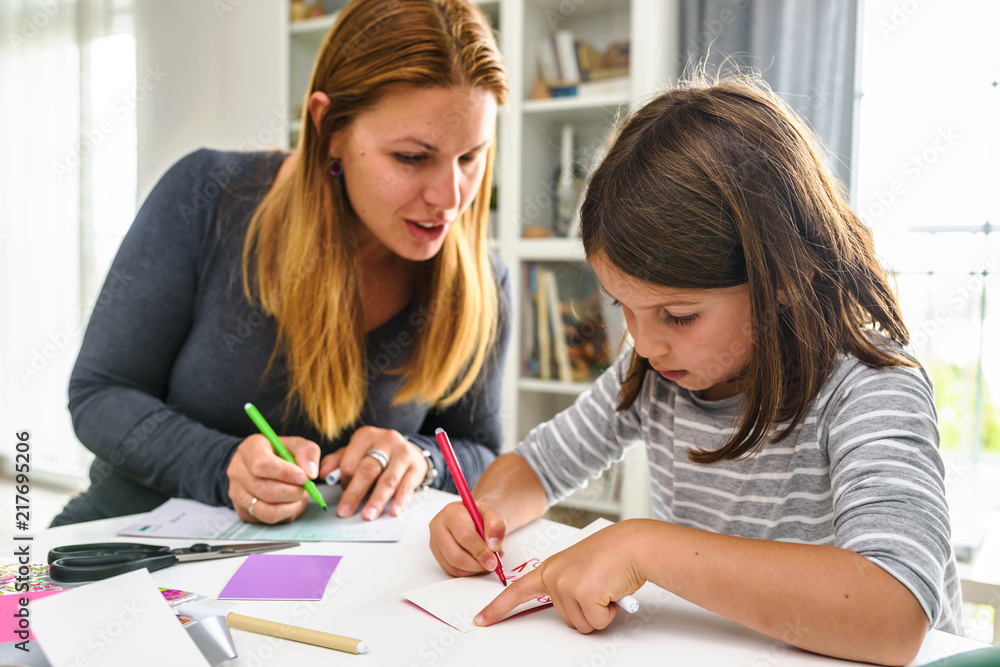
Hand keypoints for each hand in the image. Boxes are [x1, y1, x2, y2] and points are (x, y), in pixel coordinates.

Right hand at [227, 434, 320, 523]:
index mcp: (249, 450)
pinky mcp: (243, 510)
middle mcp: (238, 472)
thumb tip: (310, 472)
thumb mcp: (295, 444)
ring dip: (291, 507)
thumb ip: (307, 452)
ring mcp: (237, 493)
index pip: (263, 465)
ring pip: (267, 510)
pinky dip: (285, 514)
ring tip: (300, 497)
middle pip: (267, 491)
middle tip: (308, 489)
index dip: (286, 474)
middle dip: (294, 493)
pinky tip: (291, 503)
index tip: (304, 477)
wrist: (259, 463)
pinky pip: (267, 520)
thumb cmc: (278, 453)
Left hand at [318, 426, 428, 519]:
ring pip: (388, 480)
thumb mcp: (356, 452)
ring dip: (377, 500)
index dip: (344, 481)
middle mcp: (386, 440)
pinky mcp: (416, 467)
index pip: (350, 461)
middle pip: (368, 470)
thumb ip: (337, 461)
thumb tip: (323, 473)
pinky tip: (394, 511)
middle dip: (355, 493)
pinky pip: (407, 486)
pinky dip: (400, 500)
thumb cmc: (378, 454)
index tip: (342, 497)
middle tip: (345, 511)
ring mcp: (403, 453)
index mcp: (366, 436)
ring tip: (368, 516)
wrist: (409, 451)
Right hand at [429, 500, 506, 576]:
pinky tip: (479, 562)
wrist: (472, 517)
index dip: (480, 550)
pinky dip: (470, 571)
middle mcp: (439, 528)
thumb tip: (494, 546)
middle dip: (477, 564)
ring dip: (475, 569)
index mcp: (451, 513)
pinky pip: (454, 571)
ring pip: (454, 566)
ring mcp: (436, 543)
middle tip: (492, 564)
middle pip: (455, 555)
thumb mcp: (492, 513)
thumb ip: (496, 526)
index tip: (494, 558)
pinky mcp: (438, 556)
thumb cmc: (479, 514)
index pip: (464, 536)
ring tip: (488, 560)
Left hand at [474, 522, 644, 632]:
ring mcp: (565, 584)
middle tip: (600, 586)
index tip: (480, 620)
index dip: (497, 608)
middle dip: (588, 610)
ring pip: (581, 624)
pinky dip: (609, 612)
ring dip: (600, 611)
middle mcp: (553, 575)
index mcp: (550, 568)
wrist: (634, 544)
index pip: (516, 590)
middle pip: (566, 618)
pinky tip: (612, 590)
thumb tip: (571, 609)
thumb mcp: (579, 568)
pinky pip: (596, 622)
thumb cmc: (613, 555)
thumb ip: (566, 585)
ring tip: (606, 586)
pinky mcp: (582, 593)